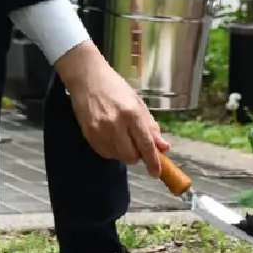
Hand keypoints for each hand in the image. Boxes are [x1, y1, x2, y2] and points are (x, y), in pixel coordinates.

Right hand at [56, 42, 166, 176]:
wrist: (87, 79)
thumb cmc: (116, 88)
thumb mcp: (138, 103)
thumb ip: (151, 127)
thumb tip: (164, 147)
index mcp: (132, 113)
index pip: (146, 144)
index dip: (153, 161)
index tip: (156, 173)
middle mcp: (116, 124)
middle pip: (131, 156)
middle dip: (138, 156)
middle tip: (137, 145)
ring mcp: (101, 130)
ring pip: (118, 157)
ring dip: (124, 152)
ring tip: (122, 136)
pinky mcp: (89, 135)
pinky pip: (105, 153)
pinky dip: (112, 150)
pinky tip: (112, 136)